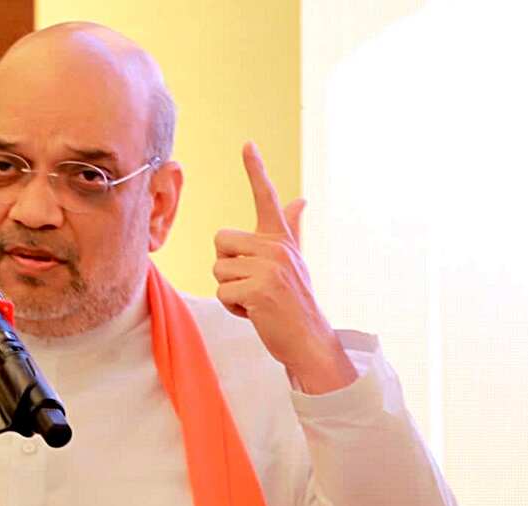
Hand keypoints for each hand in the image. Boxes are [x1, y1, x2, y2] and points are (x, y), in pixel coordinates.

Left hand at [213, 142, 356, 393]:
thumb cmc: (295, 301)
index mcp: (281, 239)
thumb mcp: (295, 260)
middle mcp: (277, 248)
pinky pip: (222, 291)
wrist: (309, 339)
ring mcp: (269, 268)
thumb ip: (292, 229)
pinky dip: (232, 306)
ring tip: (255, 300)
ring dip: (229, 290)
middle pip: (220, 240)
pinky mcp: (260, 289)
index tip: (248, 143)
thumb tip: (300, 200)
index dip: (256, 170)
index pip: (267, 198)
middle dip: (226, 266)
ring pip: (218, 268)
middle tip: (251, 284)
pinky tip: (254, 312)